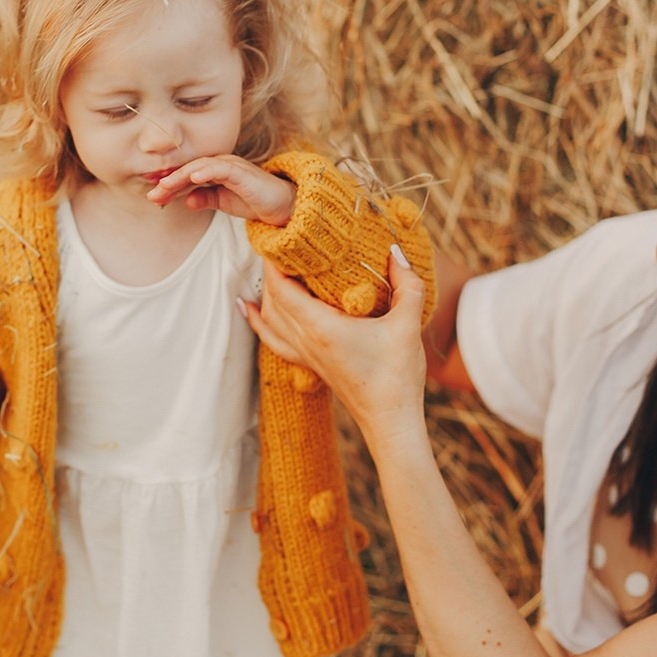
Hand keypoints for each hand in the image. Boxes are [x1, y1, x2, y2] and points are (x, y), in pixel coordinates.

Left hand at [145, 155, 295, 225]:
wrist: (282, 206)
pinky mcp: (242, 172)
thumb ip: (204, 199)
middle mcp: (221, 163)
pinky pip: (221, 168)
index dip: (169, 184)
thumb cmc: (253, 200)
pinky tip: (192, 178)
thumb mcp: (223, 202)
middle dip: (169, 181)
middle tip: (152, 194)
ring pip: (201, 166)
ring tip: (165, 186)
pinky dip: (206, 172)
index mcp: (215, 170)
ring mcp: (232, 165)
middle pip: (189, 169)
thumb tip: (185, 201)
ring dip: (181, 177)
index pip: (187, 175)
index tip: (152, 196)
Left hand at [242, 249, 429, 442]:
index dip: (274, 260)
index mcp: (321, 327)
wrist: (391, 421)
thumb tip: (395, 252)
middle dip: (271, 269)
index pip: (282, 287)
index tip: (277, 236)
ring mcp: (305, 354)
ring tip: (269, 266)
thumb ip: (407, 285)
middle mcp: (305, 340)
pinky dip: (258, 320)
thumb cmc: (398, 375)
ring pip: (269, 318)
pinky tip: (248, 308)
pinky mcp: (310, 365)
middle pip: (272, 299)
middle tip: (280, 242)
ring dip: (266, 291)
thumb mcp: (408, 324)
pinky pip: (273, 338)